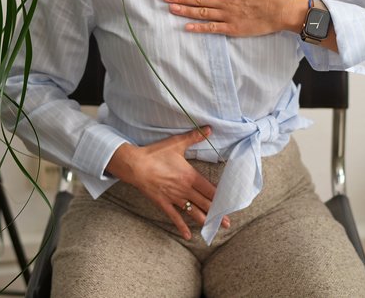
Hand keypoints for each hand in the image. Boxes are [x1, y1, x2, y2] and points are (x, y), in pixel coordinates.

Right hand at [105, 127, 228, 239]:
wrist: (135, 165)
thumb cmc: (156, 154)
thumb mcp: (176, 143)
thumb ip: (194, 137)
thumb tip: (208, 128)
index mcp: (190, 176)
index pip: (210, 190)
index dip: (221, 198)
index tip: (230, 204)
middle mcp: (185, 189)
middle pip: (205, 203)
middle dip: (217, 213)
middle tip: (228, 222)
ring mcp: (174, 198)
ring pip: (193, 212)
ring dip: (204, 220)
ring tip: (214, 228)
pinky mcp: (163, 203)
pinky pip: (174, 217)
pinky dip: (182, 227)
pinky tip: (188, 235)